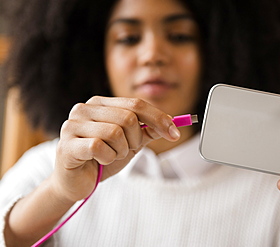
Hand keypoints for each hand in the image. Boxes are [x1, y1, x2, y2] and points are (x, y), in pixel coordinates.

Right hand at [51, 96, 180, 202]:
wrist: (76, 182)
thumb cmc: (102, 158)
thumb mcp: (130, 143)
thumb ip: (148, 131)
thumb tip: (172, 124)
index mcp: (101, 104)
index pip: (136, 104)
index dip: (159, 118)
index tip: (175, 134)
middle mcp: (85, 109)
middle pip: (128, 117)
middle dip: (136, 139)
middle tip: (129, 149)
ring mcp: (73, 125)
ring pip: (115, 132)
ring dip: (121, 150)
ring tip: (111, 155)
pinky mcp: (66, 144)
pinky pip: (99, 147)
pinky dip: (107, 158)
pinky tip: (100, 161)